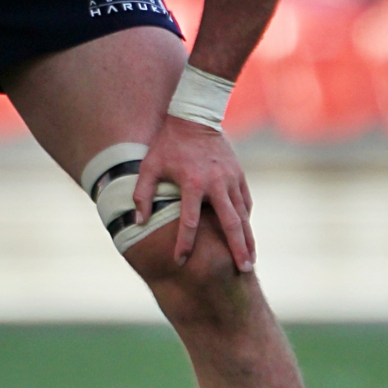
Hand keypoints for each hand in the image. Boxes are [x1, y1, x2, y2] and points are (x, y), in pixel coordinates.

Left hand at [133, 115, 254, 271]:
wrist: (195, 118)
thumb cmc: (168, 145)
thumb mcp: (149, 166)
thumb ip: (142, 194)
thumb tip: (138, 223)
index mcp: (193, 183)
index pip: (189, 222)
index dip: (184, 244)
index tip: (181, 261)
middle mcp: (216, 184)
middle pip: (230, 223)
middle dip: (237, 248)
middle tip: (243, 270)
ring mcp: (231, 179)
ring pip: (243, 215)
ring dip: (247, 238)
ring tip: (249, 261)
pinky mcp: (239, 175)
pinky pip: (245, 202)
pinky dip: (246, 220)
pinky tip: (246, 235)